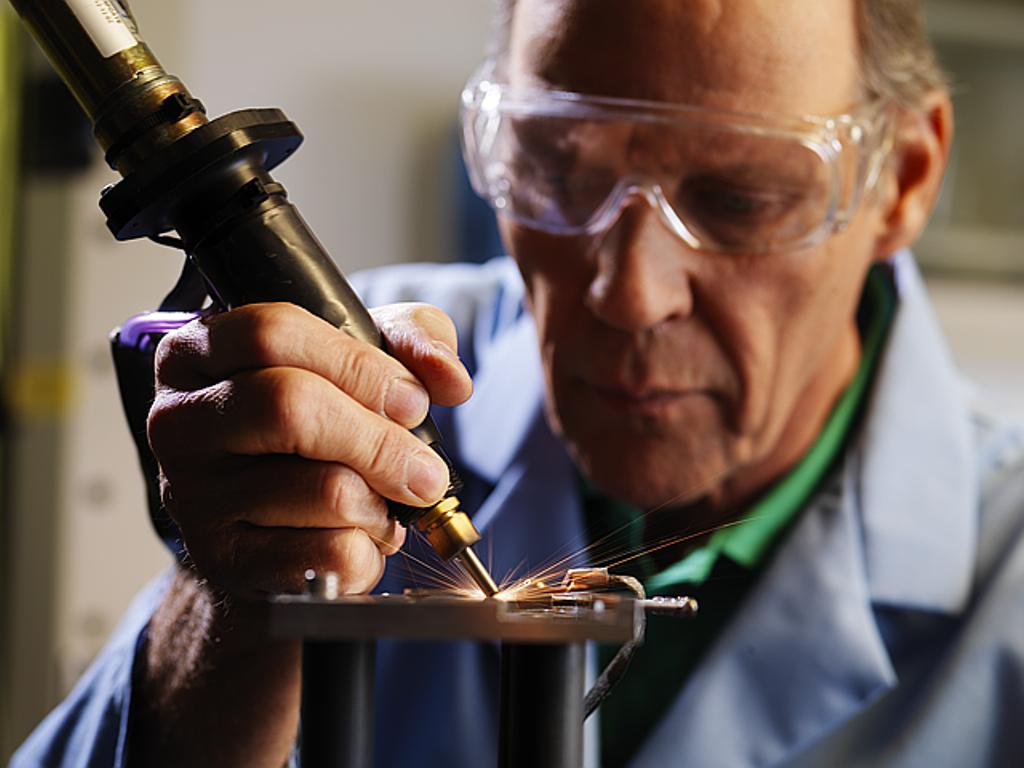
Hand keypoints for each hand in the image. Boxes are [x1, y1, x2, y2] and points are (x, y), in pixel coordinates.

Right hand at [147, 301, 472, 597]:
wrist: (269, 533)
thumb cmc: (310, 433)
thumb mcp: (355, 363)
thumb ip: (408, 343)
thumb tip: (449, 377)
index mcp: (197, 352)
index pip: (272, 333)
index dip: (359, 365)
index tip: (411, 399)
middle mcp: (178, 421)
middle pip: (290, 406)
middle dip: (380, 439)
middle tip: (425, 468)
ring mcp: (193, 496)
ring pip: (324, 489)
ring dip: (381, 501)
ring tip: (385, 503)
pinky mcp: (223, 561)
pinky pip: (328, 554)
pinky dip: (369, 550)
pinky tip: (360, 537)